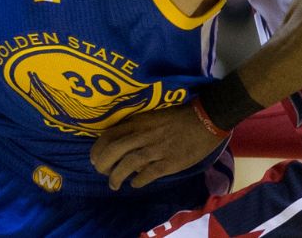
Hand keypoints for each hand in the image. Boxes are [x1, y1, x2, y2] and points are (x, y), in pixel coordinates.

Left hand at [90, 104, 222, 190]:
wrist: (206, 119)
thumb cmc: (179, 116)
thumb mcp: (153, 116)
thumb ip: (138, 129)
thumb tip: (125, 148)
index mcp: (139, 122)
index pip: (110, 135)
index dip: (98, 149)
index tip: (95, 159)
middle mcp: (143, 135)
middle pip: (114, 150)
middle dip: (103, 164)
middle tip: (101, 172)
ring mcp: (156, 149)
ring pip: (128, 164)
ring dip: (117, 176)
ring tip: (114, 184)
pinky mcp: (169, 162)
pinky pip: (148, 174)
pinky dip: (138, 181)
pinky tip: (135, 184)